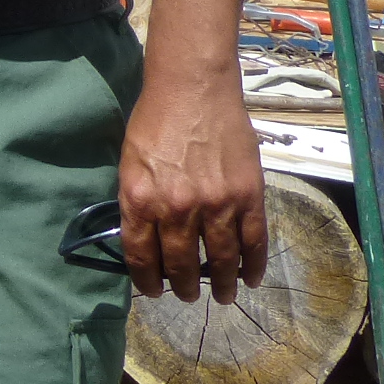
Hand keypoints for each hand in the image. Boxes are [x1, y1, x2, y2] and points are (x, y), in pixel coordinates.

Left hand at [118, 85, 267, 303]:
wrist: (193, 87)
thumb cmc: (155, 121)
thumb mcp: (130, 164)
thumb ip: (136, 203)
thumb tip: (144, 240)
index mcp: (142, 200)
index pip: (142, 256)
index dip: (147, 280)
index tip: (152, 291)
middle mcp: (178, 209)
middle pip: (182, 264)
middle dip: (182, 286)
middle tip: (185, 295)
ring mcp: (216, 204)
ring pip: (221, 259)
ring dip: (221, 283)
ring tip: (221, 296)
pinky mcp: (247, 195)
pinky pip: (254, 241)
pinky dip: (253, 264)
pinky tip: (250, 278)